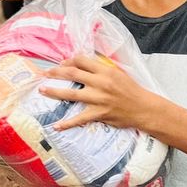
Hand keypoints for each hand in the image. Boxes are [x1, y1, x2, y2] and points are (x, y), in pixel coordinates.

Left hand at [38, 54, 158, 131]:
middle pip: (72, 74)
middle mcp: (100, 83)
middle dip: (56, 73)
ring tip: (42, 90)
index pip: (81, 60)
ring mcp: (98, 99)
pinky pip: (79, 118)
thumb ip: (101, 67)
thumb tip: (84, 62)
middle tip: (45, 73)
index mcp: (105, 70)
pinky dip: (67, 123)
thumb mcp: (118, 72)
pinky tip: (56, 126)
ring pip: (71, 94)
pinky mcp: (99, 113)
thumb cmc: (131, 89)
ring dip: (54, 92)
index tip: (61, 64)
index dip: (68, 60)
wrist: (143, 108)